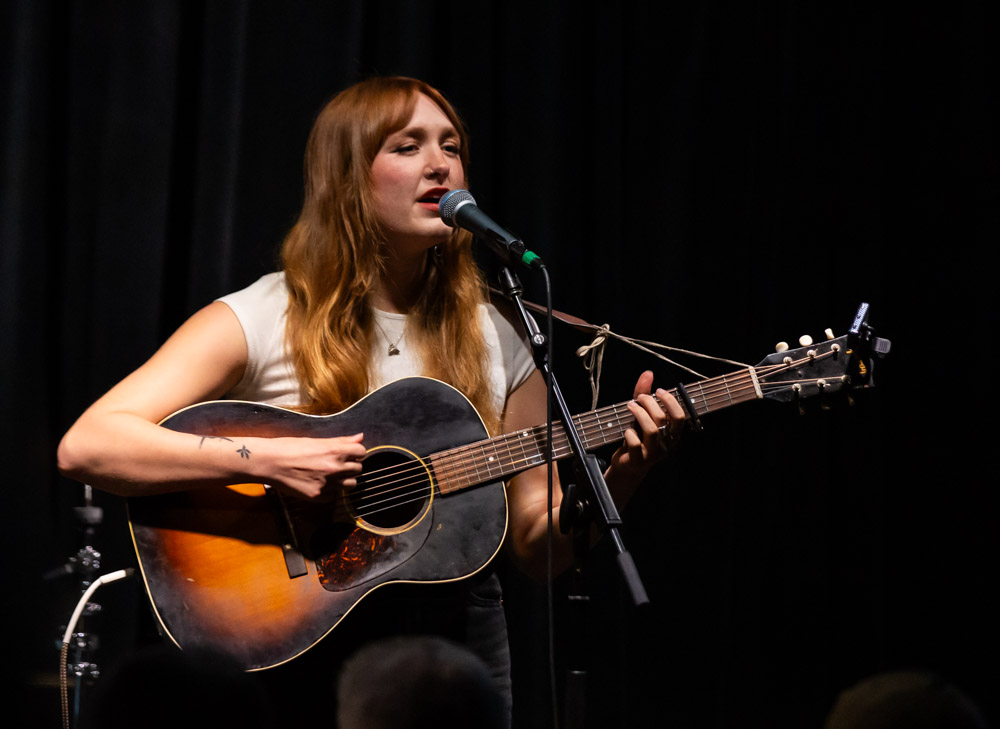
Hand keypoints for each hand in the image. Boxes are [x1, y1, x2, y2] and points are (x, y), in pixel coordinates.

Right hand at [258, 433, 366, 499]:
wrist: (269, 462)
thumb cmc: (289, 447)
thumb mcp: (317, 440)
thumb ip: (341, 441)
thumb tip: (360, 437)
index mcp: (335, 450)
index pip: (361, 452)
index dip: (356, 452)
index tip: (349, 453)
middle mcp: (335, 468)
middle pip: (358, 469)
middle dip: (351, 466)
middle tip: (338, 464)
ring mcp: (327, 484)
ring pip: (350, 485)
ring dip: (344, 480)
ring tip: (330, 475)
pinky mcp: (318, 496)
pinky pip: (334, 496)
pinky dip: (330, 491)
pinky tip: (319, 483)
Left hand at [608, 371, 684, 485]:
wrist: (627, 466)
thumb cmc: (638, 438)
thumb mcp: (642, 416)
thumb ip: (645, 395)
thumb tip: (648, 373)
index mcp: (672, 434)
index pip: (679, 416)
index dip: (669, 401)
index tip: (658, 391)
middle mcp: (666, 444)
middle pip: (663, 419)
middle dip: (649, 403)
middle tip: (639, 398)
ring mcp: (653, 454)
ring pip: (651, 430)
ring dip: (639, 414)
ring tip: (630, 406)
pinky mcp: (638, 461)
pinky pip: (636, 445)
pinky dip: (630, 434)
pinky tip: (627, 430)